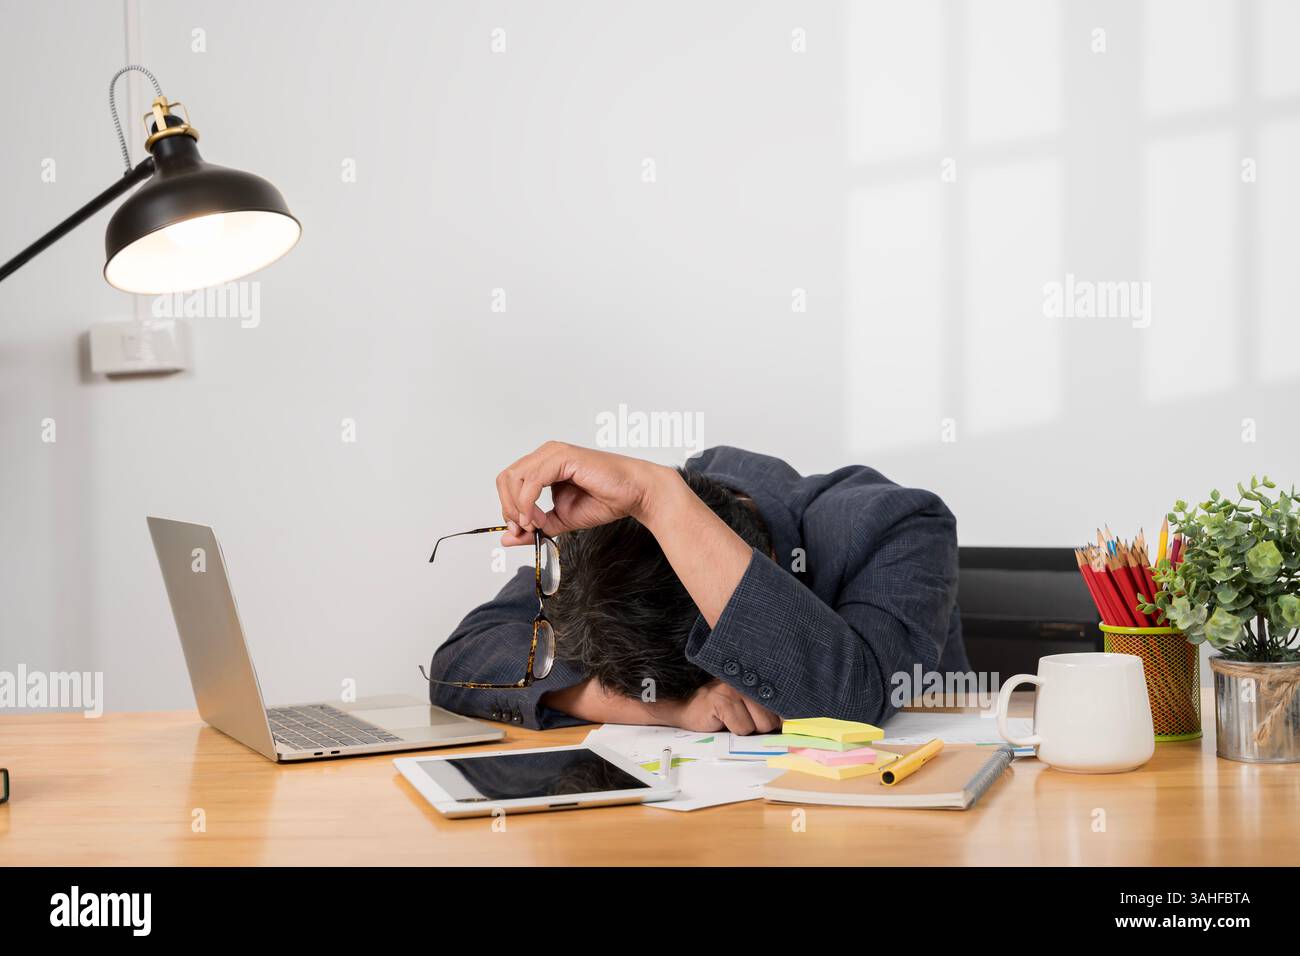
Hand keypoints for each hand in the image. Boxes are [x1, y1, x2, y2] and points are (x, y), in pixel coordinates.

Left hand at [495, 442, 674, 545]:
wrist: (634, 494)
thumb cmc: (605, 500)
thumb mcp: (560, 520)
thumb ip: (535, 527)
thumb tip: (506, 538)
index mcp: (544, 465)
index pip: (509, 482)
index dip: (508, 508)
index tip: (520, 531)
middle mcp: (546, 454)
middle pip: (506, 478)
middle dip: (508, 508)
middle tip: (524, 529)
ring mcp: (553, 453)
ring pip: (515, 478)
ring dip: (518, 507)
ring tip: (536, 524)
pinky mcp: (563, 457)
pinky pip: (532, 481)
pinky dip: (529, 503)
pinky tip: (540, 517)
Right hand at [662, 681, 780, 734]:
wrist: (687, 709)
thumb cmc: (720, 711)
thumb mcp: (749, 709)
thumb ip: (769, 713)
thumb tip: (791, 728)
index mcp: (758, 680)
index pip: (782, 704)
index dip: (782, 720)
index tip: (782, 727)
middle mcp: (749, 681)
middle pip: (772, 721)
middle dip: (758, 729)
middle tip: (740, 720)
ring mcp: (734, 688)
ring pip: (758, 726)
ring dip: (744, 730)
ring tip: (731, 719)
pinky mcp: (722, 699)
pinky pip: (741, 729)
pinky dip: (732, 731)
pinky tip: (721, 719)